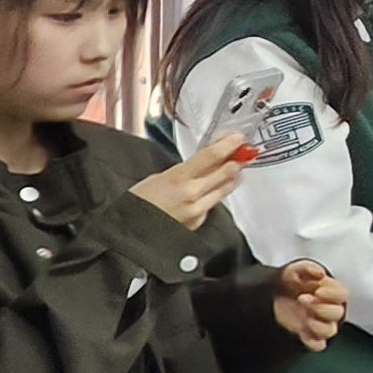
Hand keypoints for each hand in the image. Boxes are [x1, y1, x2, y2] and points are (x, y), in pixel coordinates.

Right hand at [132, 131, 246, 229]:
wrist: (130, 233)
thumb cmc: (137, 203)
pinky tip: (214, 191)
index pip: (211, 157)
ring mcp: (198, 210)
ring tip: (235, 169)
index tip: (238, 139)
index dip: (228, 146)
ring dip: (231, 178)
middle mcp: (192, 194)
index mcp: (179, 178)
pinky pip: (212, 206)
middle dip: (236, 162)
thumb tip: (202, 166)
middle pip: (225, 173)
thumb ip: (183, 172)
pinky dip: (215, 196)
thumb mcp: (157, 178)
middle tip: (243, 154)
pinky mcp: (198, 223)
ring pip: (223, 190)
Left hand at [273, 260, 347, 351]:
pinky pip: (319, 345)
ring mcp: (320, 324)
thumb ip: (308, 268)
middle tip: (303, 299)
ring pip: (330, 330)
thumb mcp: (295, 269)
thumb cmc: (289, 281)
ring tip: (305, 319)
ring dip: (319, 325)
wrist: (272, 295)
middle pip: (338, 313)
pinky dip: (313, 341)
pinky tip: (302, 332)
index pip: (343, 295)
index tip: (318, 290)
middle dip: (321, 307)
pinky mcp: (309, 336)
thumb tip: (320, 274)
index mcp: (331, 292)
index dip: (333, 294)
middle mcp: (329, 309)